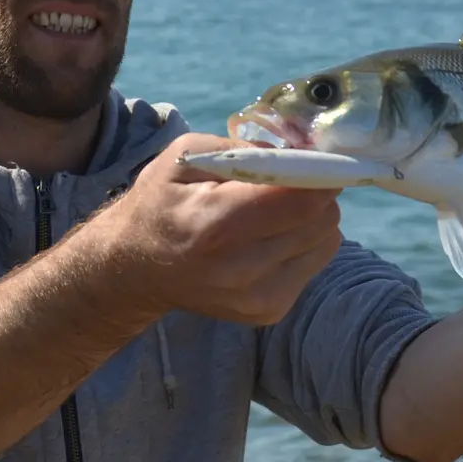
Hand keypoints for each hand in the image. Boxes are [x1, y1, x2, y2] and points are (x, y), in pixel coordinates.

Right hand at [98, 133, 343, 325]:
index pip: (302, 200)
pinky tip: (267, 242)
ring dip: (310, 220)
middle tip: (289, 184)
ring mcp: (257, 296)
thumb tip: (298, 153)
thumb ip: (242, 150)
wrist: (135, 269)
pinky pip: (314, 264)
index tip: (316, 160)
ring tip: (273, 215)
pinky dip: (301, 245)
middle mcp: (241, 268)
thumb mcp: (185, 157)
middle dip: (315, 193)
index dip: (319, 174)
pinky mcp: (268, 311)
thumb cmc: (160, 203)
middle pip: (322, 219)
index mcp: (216, 224)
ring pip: (327, 241)